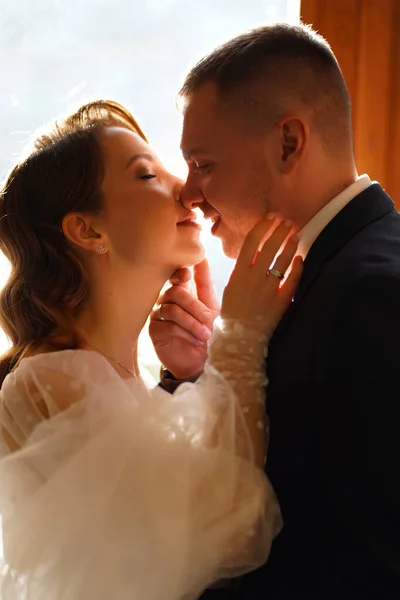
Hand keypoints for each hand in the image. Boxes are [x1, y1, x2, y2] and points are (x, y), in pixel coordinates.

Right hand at [149, 259, 219, 378]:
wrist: (199, 361)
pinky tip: (194, 341)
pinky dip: (184, 333)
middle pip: (176, 292)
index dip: (180, 273)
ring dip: (192, 323)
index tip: (188, 275)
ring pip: (172, 309)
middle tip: (210, 321)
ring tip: (205, 335)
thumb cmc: (205, 332)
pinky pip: (168, 325)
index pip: (176, 274)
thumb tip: (203, 257)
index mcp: (182, 291)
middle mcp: (168, 299)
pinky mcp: (154, 330)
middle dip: (196, 307)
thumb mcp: (212, 307)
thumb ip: (205, 284)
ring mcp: (159, 314)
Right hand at [221, 215, 302, 336]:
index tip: (270, 216)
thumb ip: (243, 268)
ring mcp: (268, 289)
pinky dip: (297, 267)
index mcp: (239, 273)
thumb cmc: (233, 311)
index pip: (251, 242)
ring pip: (283, 260)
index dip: (262, 226)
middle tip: (287, 221)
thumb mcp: (231, 285)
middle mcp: (254, 278)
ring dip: (290, 245)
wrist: (240, 337)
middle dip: (280, 231)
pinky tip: (300, 259)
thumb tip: (256, 250)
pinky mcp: (280, 300)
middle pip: (269, 247)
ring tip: (295, 236)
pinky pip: (292, 279)